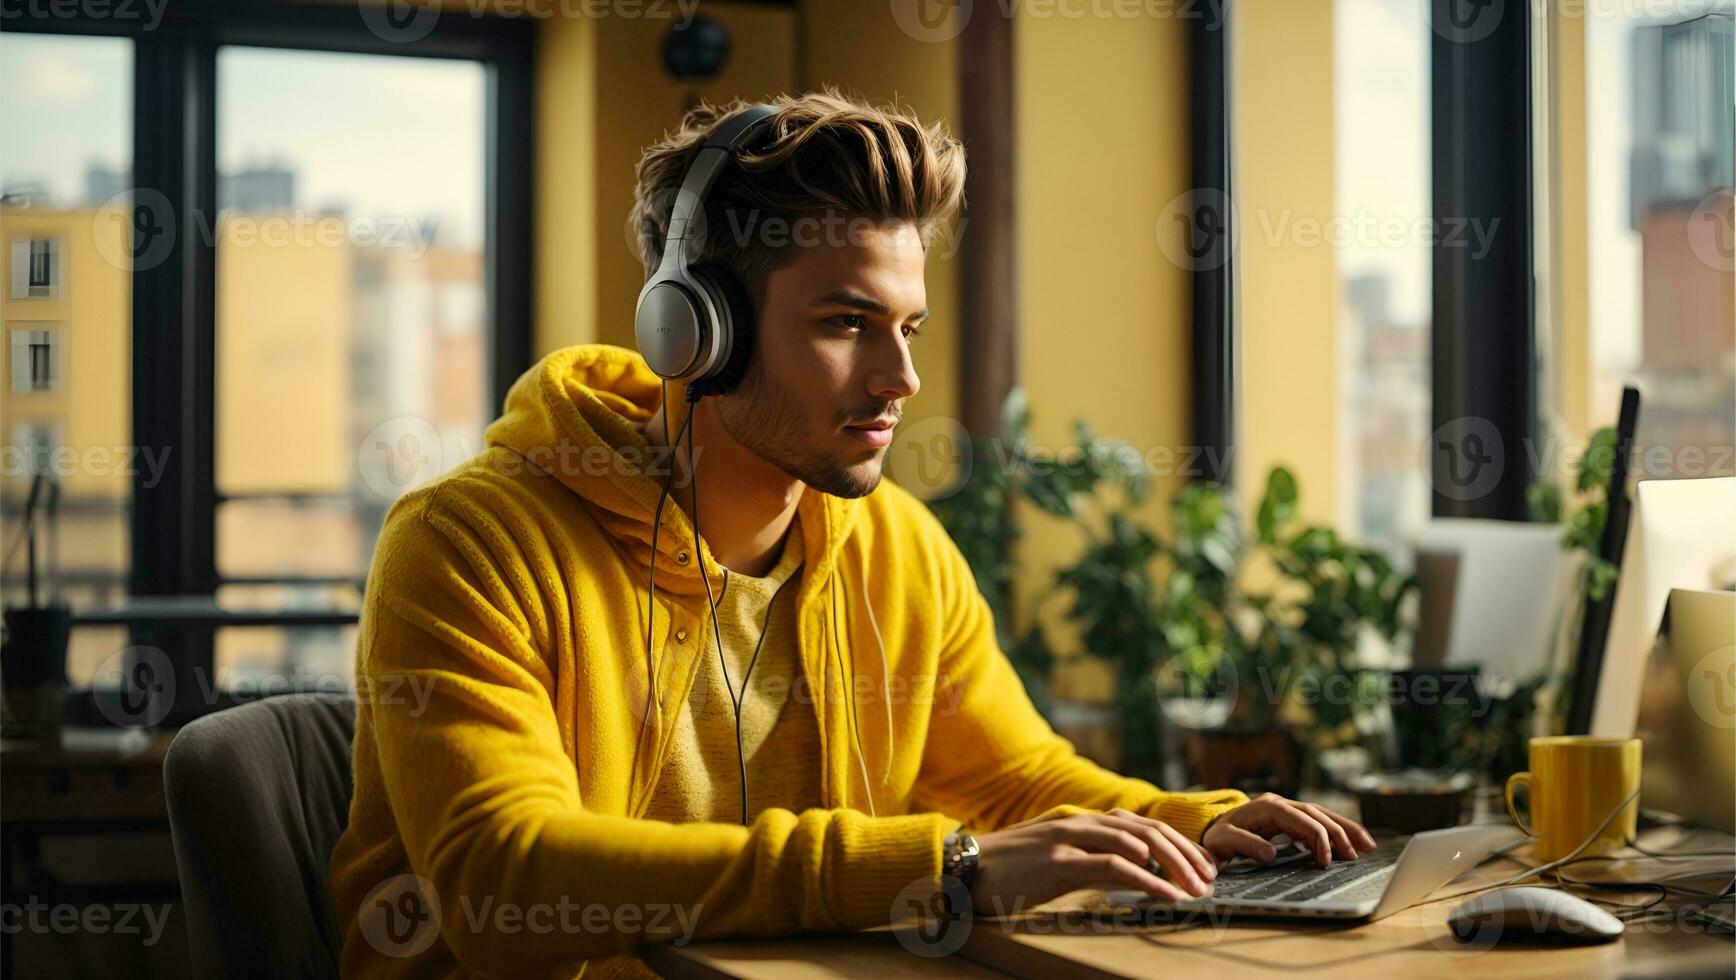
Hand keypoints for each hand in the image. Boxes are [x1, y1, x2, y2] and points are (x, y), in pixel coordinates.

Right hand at [969, 807, 1216, 914]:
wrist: (964, 869)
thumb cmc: (1007, 869)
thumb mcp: (1054, 856)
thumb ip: (1087, 857)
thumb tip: (1128, 871)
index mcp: (1080, 819)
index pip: (1141, 823)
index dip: (1176, 842)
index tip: (1199, 864)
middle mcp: (1080, 822)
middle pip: (1147, 829)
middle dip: (1185, 853)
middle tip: (1209, 877)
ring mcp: (1069, 838)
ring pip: (1138, 843)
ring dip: (1174, 867)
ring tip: (1196, 889)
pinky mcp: (1060, 862)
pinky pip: (1115, 867)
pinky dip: (1148, 880)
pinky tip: (1167, 895)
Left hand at [1201, 792, 1376, 868]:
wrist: (1208, 829)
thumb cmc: (1215, 838)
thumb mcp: (1222, 841)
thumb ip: (1244, 845)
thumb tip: (1271, 853)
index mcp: (1267, 807)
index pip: (1301, 820)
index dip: (1317, 838)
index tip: (1327, 861)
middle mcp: (1279, 803)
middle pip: (1317, 813)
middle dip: (1340, 832)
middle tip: (1358, 854)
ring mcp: (1285, 807)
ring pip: (1321, 814)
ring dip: (1345, 829)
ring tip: (1367, 846)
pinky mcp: (1288, 816)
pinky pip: (1316, 821)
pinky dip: (1334, 831)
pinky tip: (1348, 844)